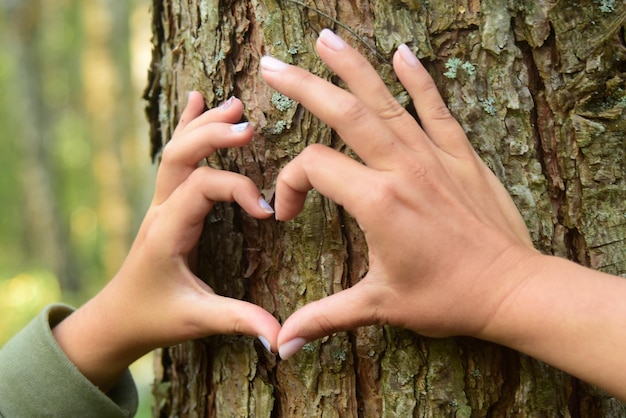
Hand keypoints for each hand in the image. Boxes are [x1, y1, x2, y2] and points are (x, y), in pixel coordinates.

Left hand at [52, 93, 279, 390]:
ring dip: (203, 125)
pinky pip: (174, 158)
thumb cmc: (153, 317)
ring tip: (233, 103)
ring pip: (176, 151)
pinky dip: (187, 127)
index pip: (203, 187)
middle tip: (248, 126)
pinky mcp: (165, 204)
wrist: (116, 319)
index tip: (268, 212)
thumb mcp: (196, 320)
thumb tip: (279, 336)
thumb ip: (238, 320)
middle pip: (180, 155)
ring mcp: (160, 203)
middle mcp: (160, 210)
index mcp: (167, 231)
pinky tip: (196, 101)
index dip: (238, 190)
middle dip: (213, 136)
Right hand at [261, 29, 538, 358]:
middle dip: (302, 86)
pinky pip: (436, 107)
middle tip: (271, 66)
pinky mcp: (459, 155)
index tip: (290, 214)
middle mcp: (402, 168)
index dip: (290, 185)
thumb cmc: (447, 298)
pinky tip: (402, 52)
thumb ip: (325, 318)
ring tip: (324, 38)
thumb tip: (281, 345)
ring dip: (352, 67)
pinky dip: (418, 78)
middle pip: (343, 113)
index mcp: (377, 201)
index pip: (313, 167)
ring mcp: (433, 156)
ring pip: (385, 100)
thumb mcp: (380, 306)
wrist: (513, 289)